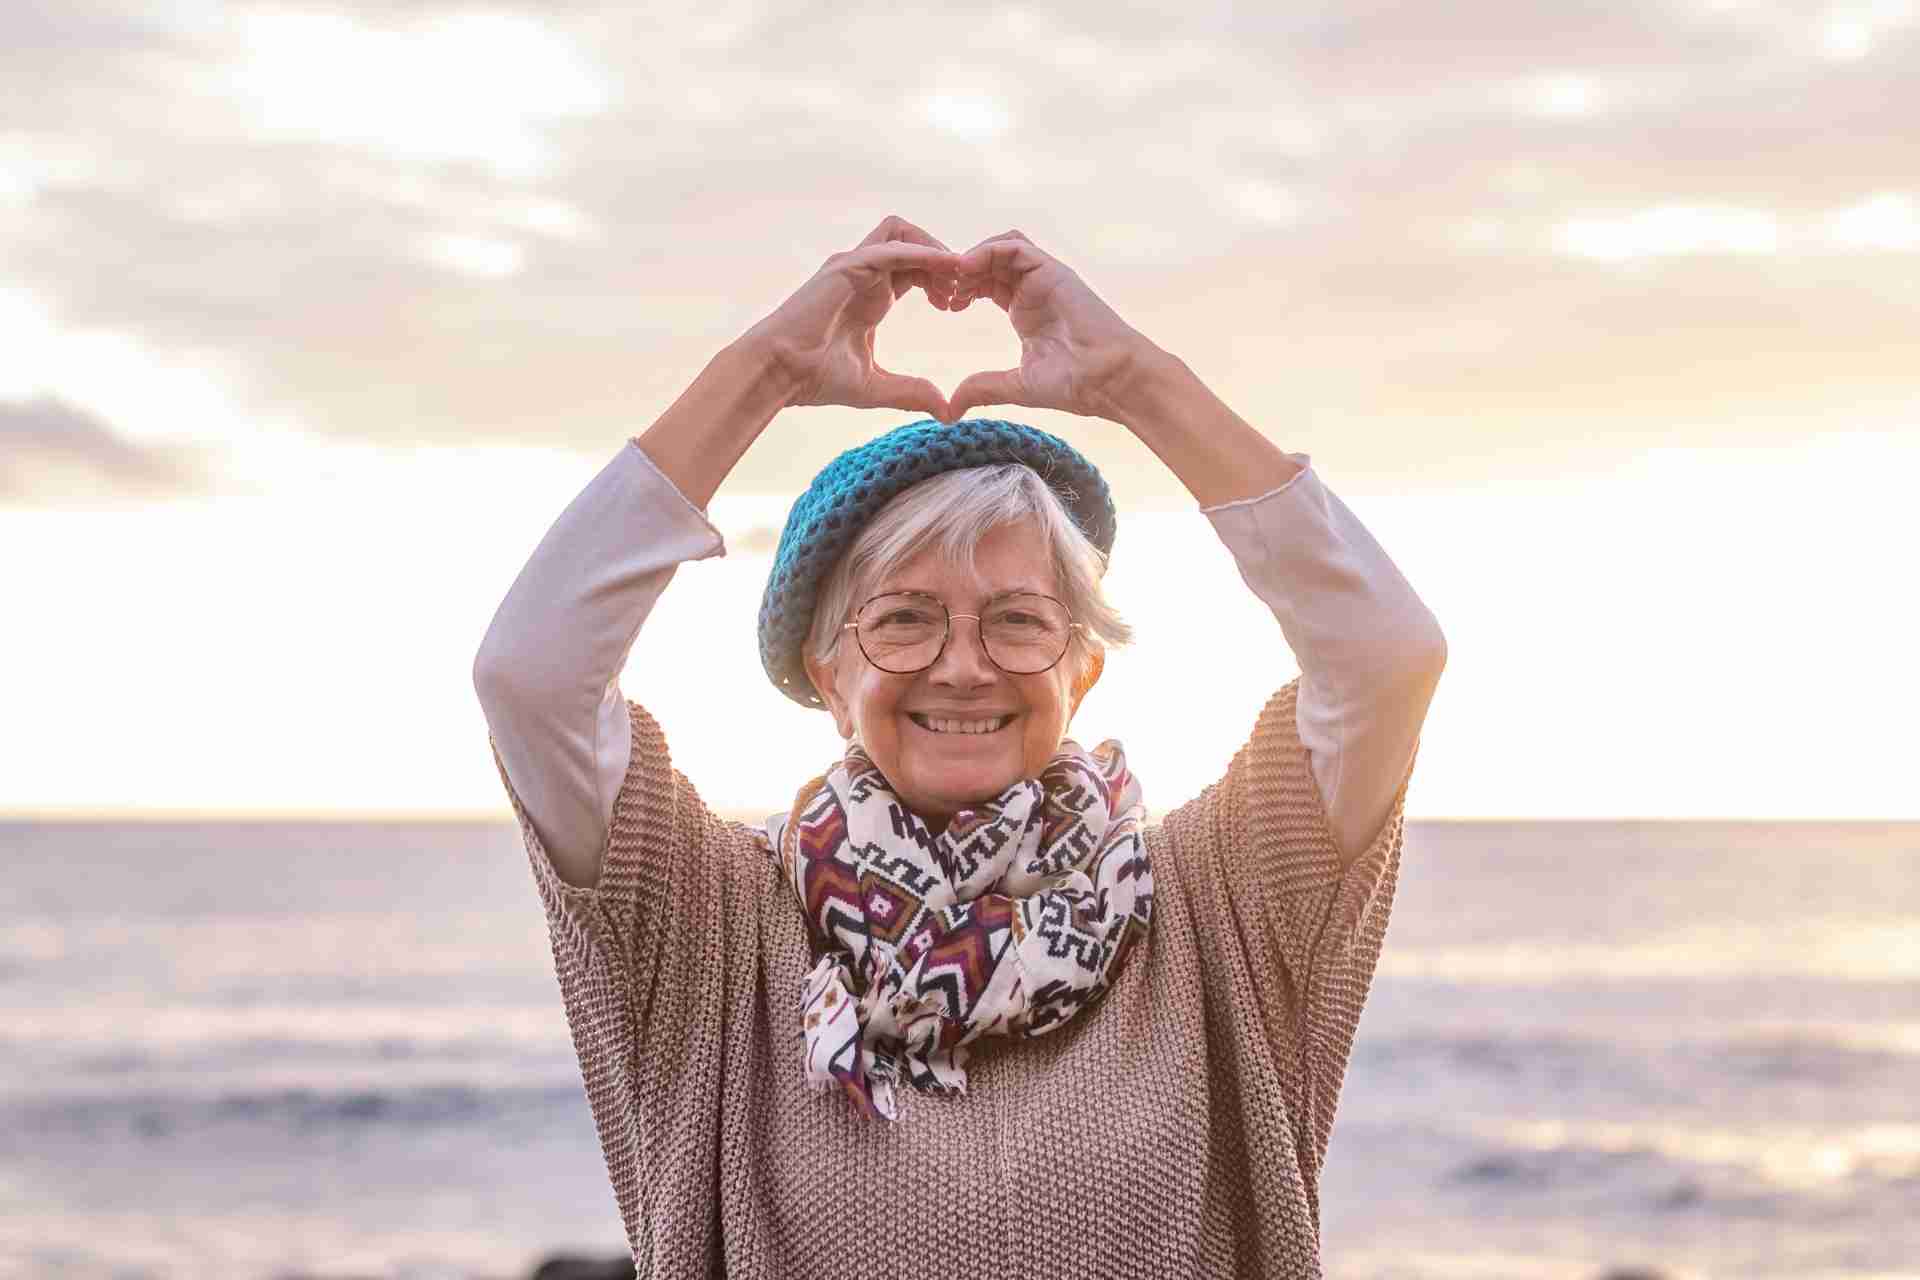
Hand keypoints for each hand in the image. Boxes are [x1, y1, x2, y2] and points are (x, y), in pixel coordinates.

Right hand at [745, 215, 963, 419]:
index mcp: (871, 295)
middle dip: (943, 261)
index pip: (915, 268)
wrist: (779, 373)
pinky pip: (892, 248)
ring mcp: (853, 266)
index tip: (955, 306)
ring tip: (954, 280)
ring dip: (934, 249)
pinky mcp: (847, 267)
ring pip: (902, 233)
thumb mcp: (876, 387)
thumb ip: (911, 392)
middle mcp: (863, 274)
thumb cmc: (815, 378)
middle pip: (913, 242)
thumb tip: (945, 411)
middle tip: (960, 293)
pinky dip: (922, 253)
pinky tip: (944, 269)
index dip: (940, 280)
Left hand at [942, 230, 1155, 423]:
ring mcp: (1045, 277)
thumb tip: (951, 408)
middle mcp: (1035, 289)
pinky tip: (967, 269)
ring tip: (956, 278)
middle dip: (963, 271)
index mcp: (1026, 311)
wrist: (1110, 380)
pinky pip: (1014, 246)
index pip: (988, 283)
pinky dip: (987, 251)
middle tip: (945, 291)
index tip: (946, 307)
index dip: (963, 288)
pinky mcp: (1053, 270)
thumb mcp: (1016, 385)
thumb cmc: (1075, 384)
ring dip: (973, 257)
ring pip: (1002, 247)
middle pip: (991, 262)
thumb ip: (984, 388)